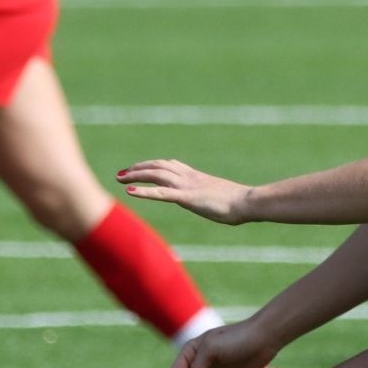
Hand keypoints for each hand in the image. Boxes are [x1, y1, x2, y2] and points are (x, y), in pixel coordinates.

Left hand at [117, 159, 253, 224]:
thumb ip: (211, 197)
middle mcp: (188, 177)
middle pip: (157, 166)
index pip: (169, 165)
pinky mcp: (187, 198)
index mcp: (196, 176)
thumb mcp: (220, 197)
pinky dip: (143, 191)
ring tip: (120, 178)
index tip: (139, 169)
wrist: (247, 202)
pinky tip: (129, 191)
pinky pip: (160, 193)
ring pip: (155, 175)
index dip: (152, 165)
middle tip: (121, 173)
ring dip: (135, 175)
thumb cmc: (239, 203)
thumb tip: (214, 202)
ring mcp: (186, 186)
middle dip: (138, 168)